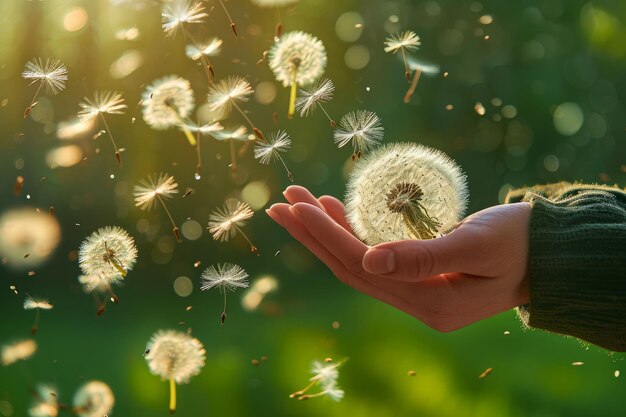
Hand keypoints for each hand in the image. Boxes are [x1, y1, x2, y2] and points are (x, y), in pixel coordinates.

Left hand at [266, 186, 530, 331]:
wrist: (549, 253)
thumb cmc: (521, 242)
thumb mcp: (476, 243)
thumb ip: (423, 255)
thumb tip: (367, 261)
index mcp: (432, 303)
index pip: (363, 268)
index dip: (327, 236)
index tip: (297, 206)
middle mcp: (418, 305)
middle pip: (351, 269)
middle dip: (313, 235)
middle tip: (279, 205)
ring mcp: (417, 294)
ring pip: (358, 264)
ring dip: (326, 234)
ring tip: (296, 205)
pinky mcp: (419, 279)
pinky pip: (375, 259)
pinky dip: (351, 235)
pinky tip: (332, 214)